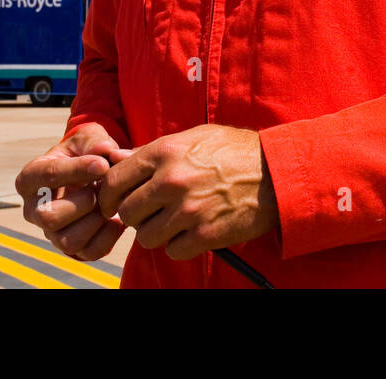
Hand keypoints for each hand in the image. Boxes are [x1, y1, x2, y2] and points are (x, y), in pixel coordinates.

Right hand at [16, 123, 132, 261]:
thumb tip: (106, 152)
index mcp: (31, 179)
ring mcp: (52, 233)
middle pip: (49, 217)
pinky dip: (109, 235)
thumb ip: (96, 142)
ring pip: (68, 241)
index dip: (77, 170)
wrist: (97, 172)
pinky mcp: (73, 249)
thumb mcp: (88, 139)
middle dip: (83, 202)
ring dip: (96, 220)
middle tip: (103, 188)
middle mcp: (34, 210)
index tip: (103, 165)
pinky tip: (117, 217)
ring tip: (110, 202)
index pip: (46, 176)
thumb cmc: (87, 153)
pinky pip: (89, 252)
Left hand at [97, 125, 278, 261]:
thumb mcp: (194, 137)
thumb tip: (118, 159)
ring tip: (176, 221)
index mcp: (165, 152)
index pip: (113, 181)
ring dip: (158, 232)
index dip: (108, 196)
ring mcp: (188, 209)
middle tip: (152, 212)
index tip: (114, 203)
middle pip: (127, 213)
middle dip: (137, 215)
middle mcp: (172, 180)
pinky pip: (172, 250)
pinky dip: (180, 245)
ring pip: (146, 236)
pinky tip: (194, 230)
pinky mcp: (205, 234)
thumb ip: (154, 150)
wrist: (277, 171)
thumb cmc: (235, 151)